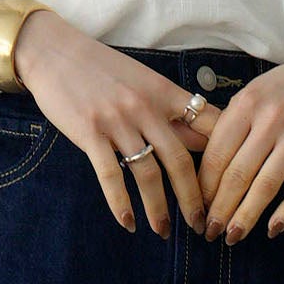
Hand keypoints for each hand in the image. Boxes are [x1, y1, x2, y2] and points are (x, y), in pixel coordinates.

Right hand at [11, 10, 213, 237]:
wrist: (55, 52)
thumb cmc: (102, 69)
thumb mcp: (144, 81)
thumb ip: (171, 111)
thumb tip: (202, 141)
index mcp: (165, 92)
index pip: (207, 126)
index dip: (223, 158)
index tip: (227, 187)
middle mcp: (146, 107)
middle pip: (180, 161)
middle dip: (193, 199)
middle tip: (201, 225)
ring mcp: (118, 121)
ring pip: (148, 174)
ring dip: (158, 209)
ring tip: (163, 231)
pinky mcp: (90, 133)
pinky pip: (110, 176)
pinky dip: (121, 204)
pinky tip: (128, 223)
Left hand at [197, 35, 283, 242]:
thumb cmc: (283, 89)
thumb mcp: (251, 95)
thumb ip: (228, 127)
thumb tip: (200, 172)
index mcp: (246, 105)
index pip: (216, 155)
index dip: (204, 188)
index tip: (197, 209)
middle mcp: (271, 119)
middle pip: (238, 175)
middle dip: (220, 209)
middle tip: (210, 232)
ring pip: (266, 185)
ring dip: (246, 216)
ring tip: (233, 236)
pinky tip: (272, 229)